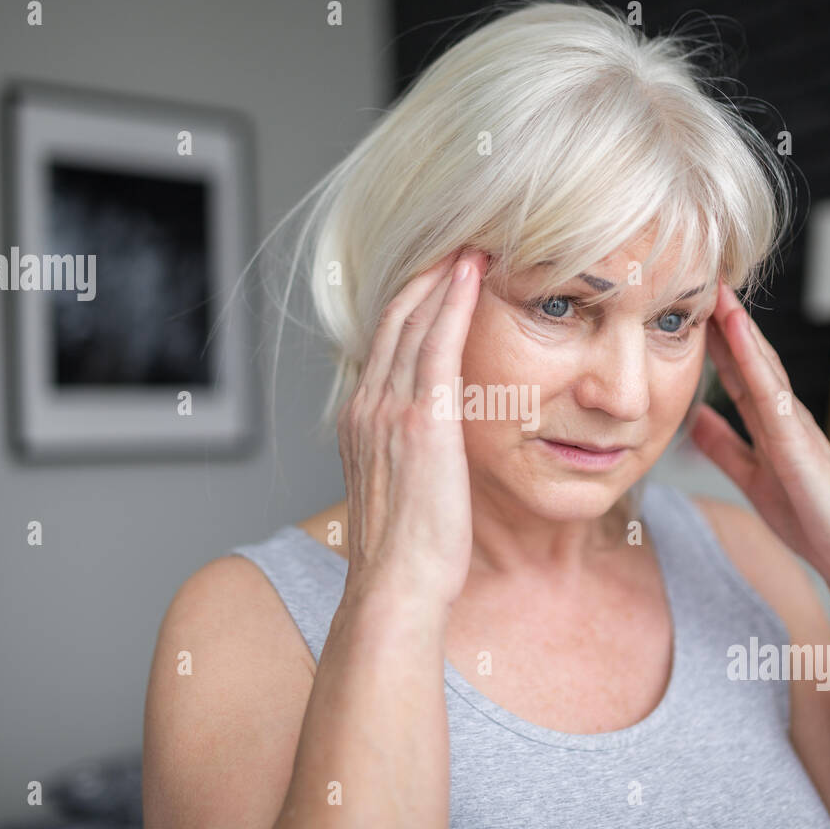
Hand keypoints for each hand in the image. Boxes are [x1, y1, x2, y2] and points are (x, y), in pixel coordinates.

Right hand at [337, 249, 484, 612]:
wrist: (396, 586)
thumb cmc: (406, 555)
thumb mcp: (399, 494)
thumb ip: (409, 456)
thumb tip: (432, 449)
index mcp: (360, 422)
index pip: (385, 345)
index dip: (410, 305)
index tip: (436, 276)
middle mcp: (366, 406)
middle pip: (394, 322)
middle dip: (425, 278)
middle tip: (455, 242)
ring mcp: (389, 410)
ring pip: (413, 323)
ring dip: (440, 278)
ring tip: (467, 244)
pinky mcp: (421, 419)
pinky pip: (436, 344)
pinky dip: (451, 302)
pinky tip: (470, 273)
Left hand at [689, 283, 829, 610]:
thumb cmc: (814, 522)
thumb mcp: (754, 478)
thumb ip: (726, 448)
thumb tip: (695, 420)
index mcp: (773, 426)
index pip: (737, 373)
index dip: (714, 340)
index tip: (689, 306)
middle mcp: (786, 417)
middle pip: (750, 359)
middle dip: (726, 320)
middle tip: (702, 279)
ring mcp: (796, 426)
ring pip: (763, 367)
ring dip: (740, 328)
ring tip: (718, 291)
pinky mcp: (801, 444)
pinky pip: (773, 395)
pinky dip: (753, 362)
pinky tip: (738, 335)